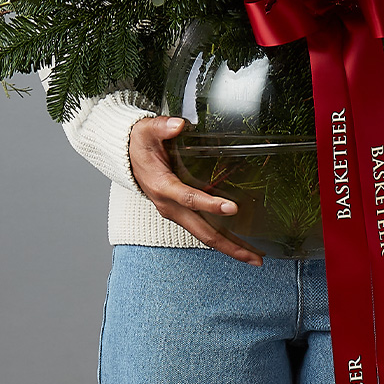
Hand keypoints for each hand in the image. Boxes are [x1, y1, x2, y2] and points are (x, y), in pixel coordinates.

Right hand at [128, 116, 262, 266]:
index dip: (210, 205)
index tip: (232, 208)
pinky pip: (204, 230)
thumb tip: (178, 125)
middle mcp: (170, 206)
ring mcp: (176, 213)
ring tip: (256, 257)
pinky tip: (241, 243)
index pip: (189, 198)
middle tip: (255, 256)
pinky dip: (223, 239)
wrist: (128, 158)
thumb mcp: (146, 130)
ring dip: (230, 247)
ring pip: (205, 236)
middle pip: (203, 232)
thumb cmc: (140, 144)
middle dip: (229, 245)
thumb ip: (162, 126)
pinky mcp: (182, 213)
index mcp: (163, 186)